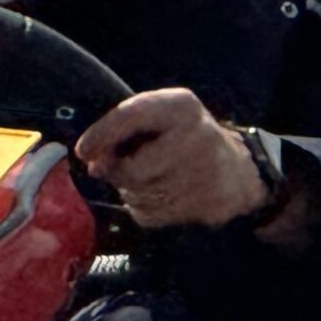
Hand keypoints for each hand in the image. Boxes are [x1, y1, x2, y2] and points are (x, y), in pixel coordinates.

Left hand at [74, 88, 268, 230]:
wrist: (238, 171)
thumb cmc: (185, 137)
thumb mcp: (160, 115)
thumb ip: (125, 126)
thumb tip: (91, 160)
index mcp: (182, 107)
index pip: (132, 116)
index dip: (101, 134)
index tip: (82, 151)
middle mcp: (197, 138)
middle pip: (133, 169)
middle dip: (115, 173)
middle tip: (110, 169)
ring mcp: (203, 176)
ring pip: (139, 194)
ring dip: (129, 190)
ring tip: (145, 177)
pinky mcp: (202, 206)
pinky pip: (149, 213)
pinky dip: (143, 207)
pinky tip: (158, 194)